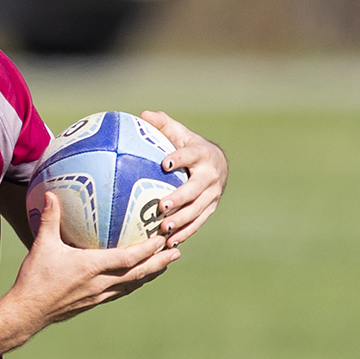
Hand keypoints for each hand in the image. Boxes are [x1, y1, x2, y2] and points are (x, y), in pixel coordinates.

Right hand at [5, 192, 179, 330]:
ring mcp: (98, 295)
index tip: (162, 239)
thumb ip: (50, 219)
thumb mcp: (41, 246)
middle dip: (160, 262)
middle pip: (139, 273)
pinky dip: (134, 282)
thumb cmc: (34, 278)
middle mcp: (100, 284)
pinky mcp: (93, 303)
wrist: (28, 312)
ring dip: (151, 274)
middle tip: (177, 251)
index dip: (148, 250)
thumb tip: (52, 193)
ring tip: (166, 263)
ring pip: (133, 284)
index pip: (128, 259)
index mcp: (92, 268)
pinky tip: (139, 277)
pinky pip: (121, 291)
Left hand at [139, 111, 228, 246]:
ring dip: (182, 220)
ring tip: (164, 229)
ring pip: (198, 209)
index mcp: (202, 153)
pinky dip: (185, 233)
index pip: (191, 155)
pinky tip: (170, 243)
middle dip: (180, 198)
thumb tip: (142, 115)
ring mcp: (213, 194)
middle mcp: (210, 175)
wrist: (217, 163)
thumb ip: (162, 124)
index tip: (165, 163)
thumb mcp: (178, 133)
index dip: (180, 158)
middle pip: (196, 188)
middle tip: (162, 206)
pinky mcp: (211, 208)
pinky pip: (198, 223)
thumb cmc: (189, 146)